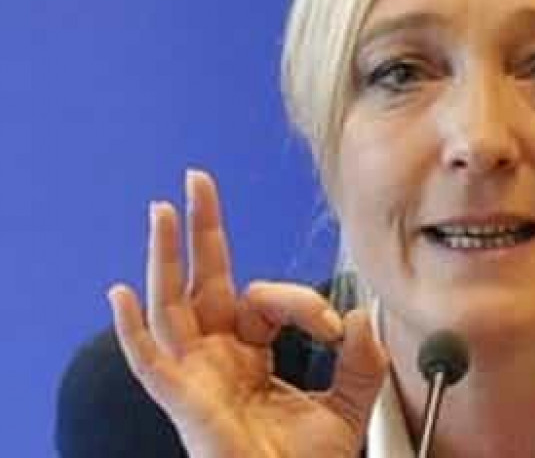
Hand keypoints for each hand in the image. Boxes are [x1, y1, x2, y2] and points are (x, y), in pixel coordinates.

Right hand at [108, 170, 387, 457]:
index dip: (299, 301)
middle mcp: (216, 356)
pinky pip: (148, 362)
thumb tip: (356, 314)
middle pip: (202, 282)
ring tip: (164, 209)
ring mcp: (195, 375)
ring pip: (171, 305)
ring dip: (165, 257)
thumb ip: (361, 361)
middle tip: (199, 181)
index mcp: (249, 354)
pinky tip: (120, 291)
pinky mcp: (182, 400)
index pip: (266, 300)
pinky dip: (130, 329)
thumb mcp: (346, 406)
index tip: (329, 324)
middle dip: (201, 230)